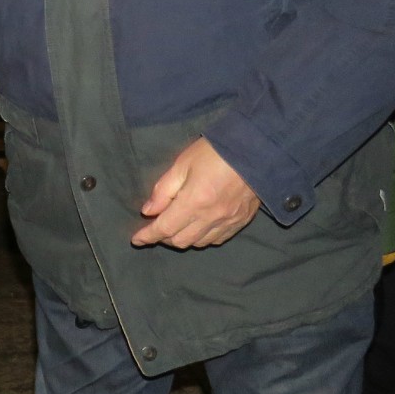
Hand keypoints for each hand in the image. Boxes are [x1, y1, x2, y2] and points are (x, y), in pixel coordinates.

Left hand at [131, 137, 260, 249]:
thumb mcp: (182, 164)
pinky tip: (198, 227)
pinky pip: (217, 239)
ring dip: (183, 238)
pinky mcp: (241, 221)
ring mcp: (228, 222)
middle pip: (180, 241)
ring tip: (176, 226)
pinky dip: (203, 238)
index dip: (147, 236)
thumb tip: (148, 211)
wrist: (257, 150)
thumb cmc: (216, 152)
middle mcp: (211, 218)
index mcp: (194, 202)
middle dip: (164, 237)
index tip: (136, 239)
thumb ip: (163, 190)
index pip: (164, 228)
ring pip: (198, 243)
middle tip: (157, 226)